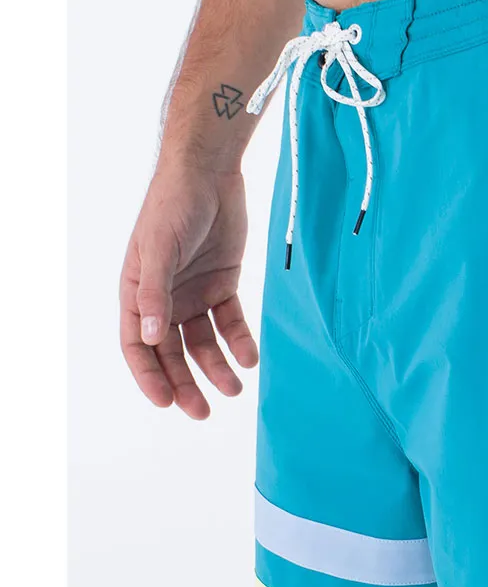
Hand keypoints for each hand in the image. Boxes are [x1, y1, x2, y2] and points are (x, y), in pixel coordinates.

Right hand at [120, 160, 258, 418]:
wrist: (210, 174)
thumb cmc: (173, 205)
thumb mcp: (159, 248)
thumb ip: (156, 293)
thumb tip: (153, 337)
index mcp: (138, 293)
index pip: (139, 346)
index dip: (150, 376)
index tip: (166, 403)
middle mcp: (165, 299)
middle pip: (173, 353)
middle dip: (185, 383)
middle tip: (202, 412)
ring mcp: (195, 293)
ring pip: (204, 343)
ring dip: (217, 368)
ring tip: (235, 389)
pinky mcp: (223, 285)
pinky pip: (231, 322)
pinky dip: (240, 341)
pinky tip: (250, 358)